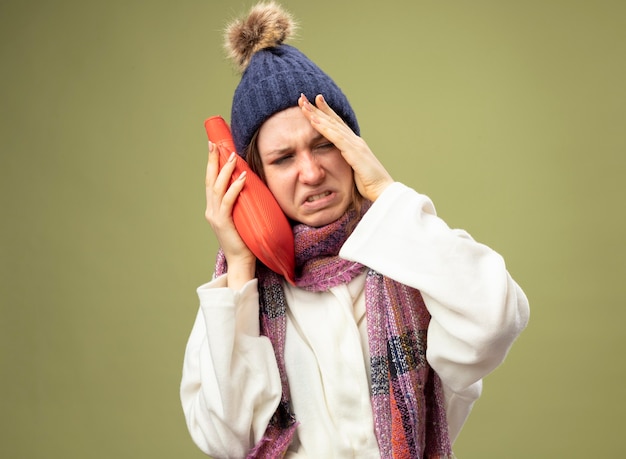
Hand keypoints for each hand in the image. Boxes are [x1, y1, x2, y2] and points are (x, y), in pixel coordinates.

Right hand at [205, 141, 255, 287]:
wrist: (242, 262)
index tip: (214, 147)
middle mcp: (211, 210)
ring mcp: (215, 217)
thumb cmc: (246, 240)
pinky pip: (228, 201)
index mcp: (214, 209)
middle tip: (214, 144)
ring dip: (225, 170)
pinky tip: (241, 177)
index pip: (211, 182)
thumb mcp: (243, 217)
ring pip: (217, 187)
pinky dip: (234, 187)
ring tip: (232, 156)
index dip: (212, 164)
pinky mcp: (223, 223)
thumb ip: (243, 203)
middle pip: (209, 180)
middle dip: (212, 161)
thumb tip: (253, 186)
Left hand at [298, 94, 393, 201]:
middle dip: (317, 108)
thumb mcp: (354, 170)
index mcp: (355, 144)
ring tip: (304, 105)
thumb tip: (337, 163)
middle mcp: (355, 141)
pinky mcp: (354, 152)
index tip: (314, 102)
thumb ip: (346, 163)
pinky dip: (323, 128)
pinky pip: (335, 137)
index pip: (337, 124)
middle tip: (303, 97)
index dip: (325, 112)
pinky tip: (313, 120)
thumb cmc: (369, 184)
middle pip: (333, 120)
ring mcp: (355, 145)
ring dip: (317, 114)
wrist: (383, 191)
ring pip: (332, 125)